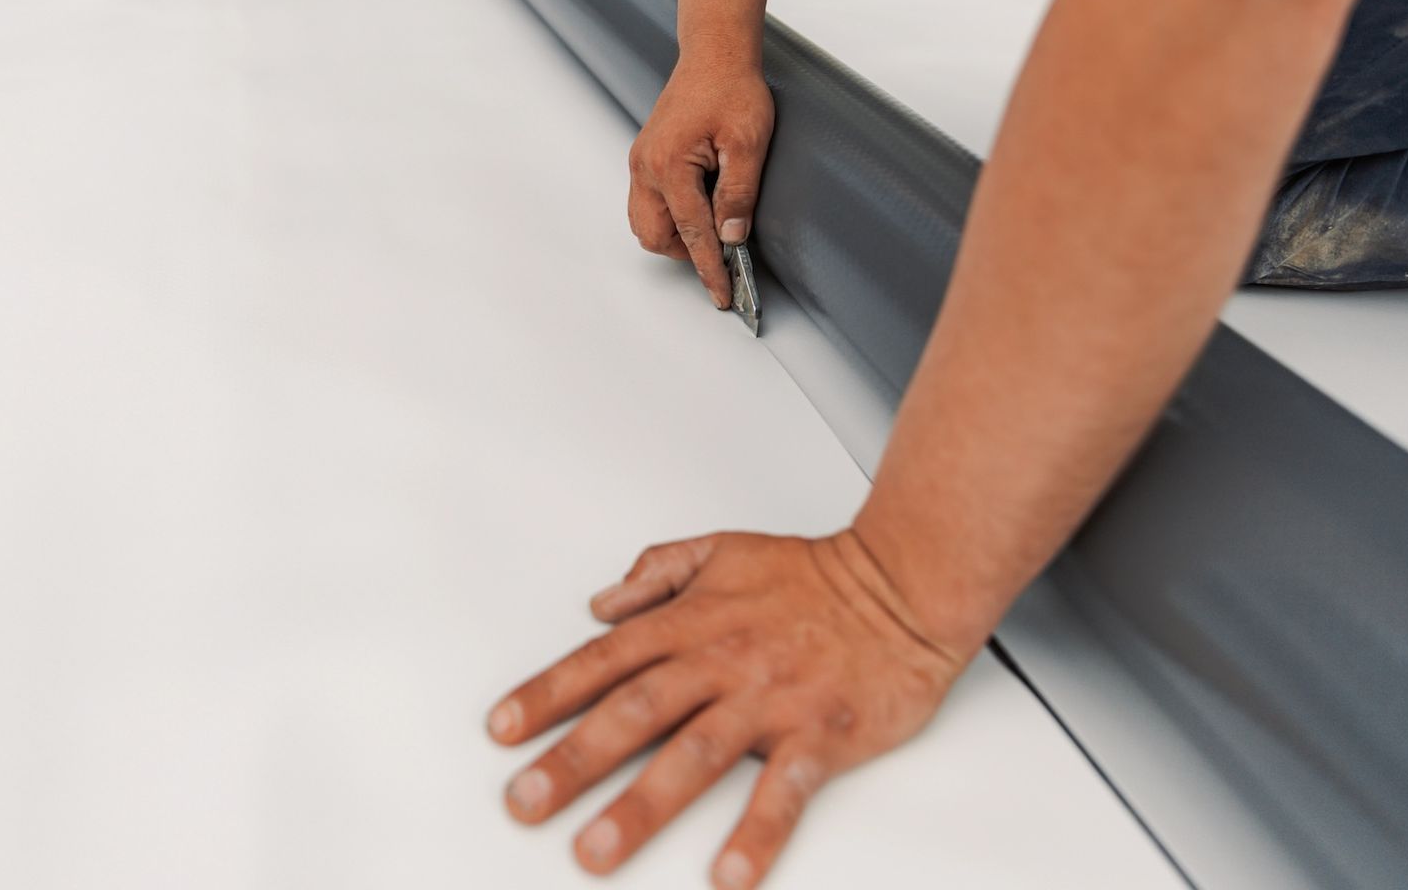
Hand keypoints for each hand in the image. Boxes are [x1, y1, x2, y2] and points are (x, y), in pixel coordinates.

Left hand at [486, 532, 970, 888]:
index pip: (602, 660)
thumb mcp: (723, 549)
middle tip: (525, 802)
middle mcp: (721, 661)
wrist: (904, 583)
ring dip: (640, 807)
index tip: (503, 729)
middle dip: (572, 760)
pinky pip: (783, 791)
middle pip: (633, 712)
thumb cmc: (815, 574)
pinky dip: (756, 833)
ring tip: (595, 850)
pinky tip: (727, 872)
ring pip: (693, 757)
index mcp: (692, 621)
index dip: (547, 694)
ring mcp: (769, 700)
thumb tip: (602, 602)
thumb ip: (658, 572)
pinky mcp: (820, 734)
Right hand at [628, 51, 773, 307]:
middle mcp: (646, 167)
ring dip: (676, 236)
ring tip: (712, 229)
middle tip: (724, 252)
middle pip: (656, 236)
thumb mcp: (749, 143)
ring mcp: (641, 163)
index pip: (691, 233)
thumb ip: (739, 194)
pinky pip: (647, 204)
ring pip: (646, 224)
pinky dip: (669, 217)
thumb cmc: (732, 89)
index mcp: (669, 165)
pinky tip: (698, 208)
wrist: (714, 54)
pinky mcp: (645, 158)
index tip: (723, 294)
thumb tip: (732, 237)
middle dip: (688, 252)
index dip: (710, 268)